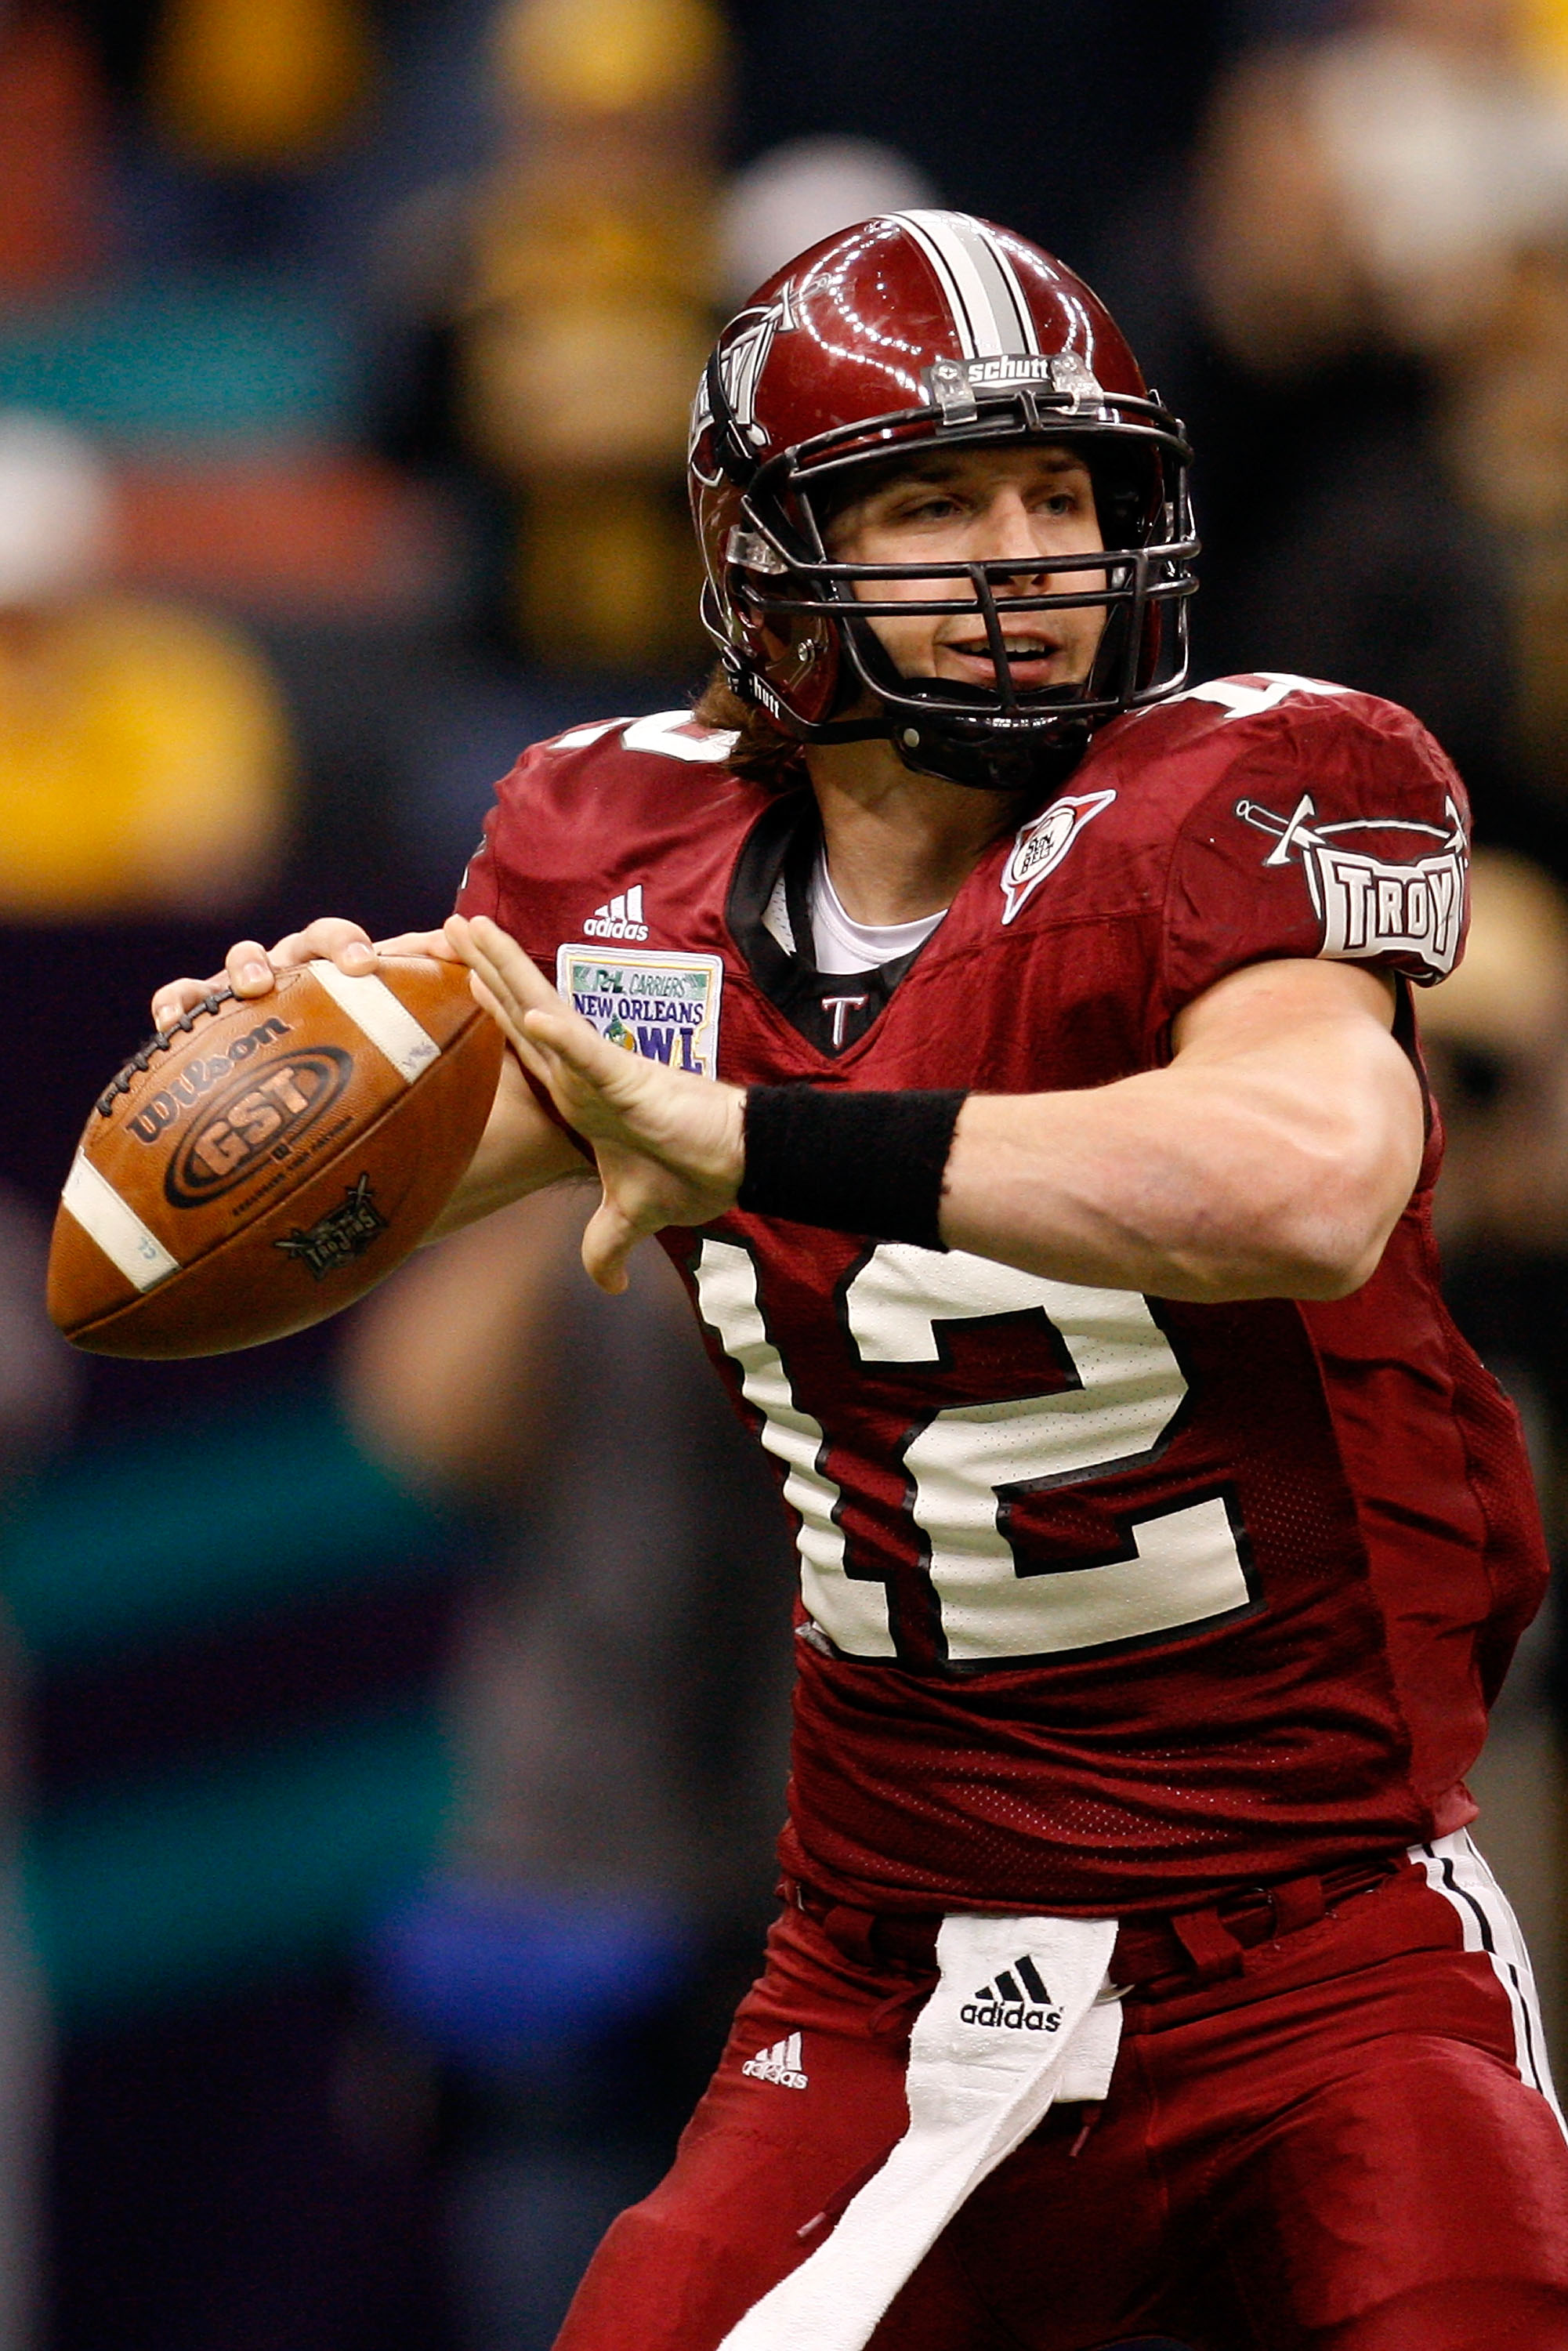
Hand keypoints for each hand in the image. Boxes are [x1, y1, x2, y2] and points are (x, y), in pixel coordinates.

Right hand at [150, 919, 456, 1033]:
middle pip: (292, 945)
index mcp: (335, 969)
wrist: (322, 1100)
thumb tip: (469, 952)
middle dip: (301, 952)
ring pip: (237, 965)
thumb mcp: (409, 1024)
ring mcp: (246, 994)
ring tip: (250, 990)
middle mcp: (292, 973)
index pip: (342, 940)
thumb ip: (442, 989)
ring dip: (242, 969)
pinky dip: (176, 1004)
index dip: (350, 943)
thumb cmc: (367, 1057)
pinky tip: (172, 1021)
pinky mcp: (204, 1022)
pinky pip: (184, 1003)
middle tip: (318, 972)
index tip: (366, 964)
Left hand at [446, 914, 745, 1292]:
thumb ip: (608, 1244)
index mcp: (577, 1095)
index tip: (459, 971)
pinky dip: (560, 1034)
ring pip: (543, 1012)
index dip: (491, 1007)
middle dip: (484, 967)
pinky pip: (588, 1055)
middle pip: (521, 1010)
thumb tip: (605, 1287)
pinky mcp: (629, 1081)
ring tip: (472, 929)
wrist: (738, 1164)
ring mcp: (600, 1072)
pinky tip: (530, 1010)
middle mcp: (580, 1074)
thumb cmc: (692, 1174)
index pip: (523, 1042)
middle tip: (448, 924)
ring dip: (506, 972)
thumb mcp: (634, 1217)